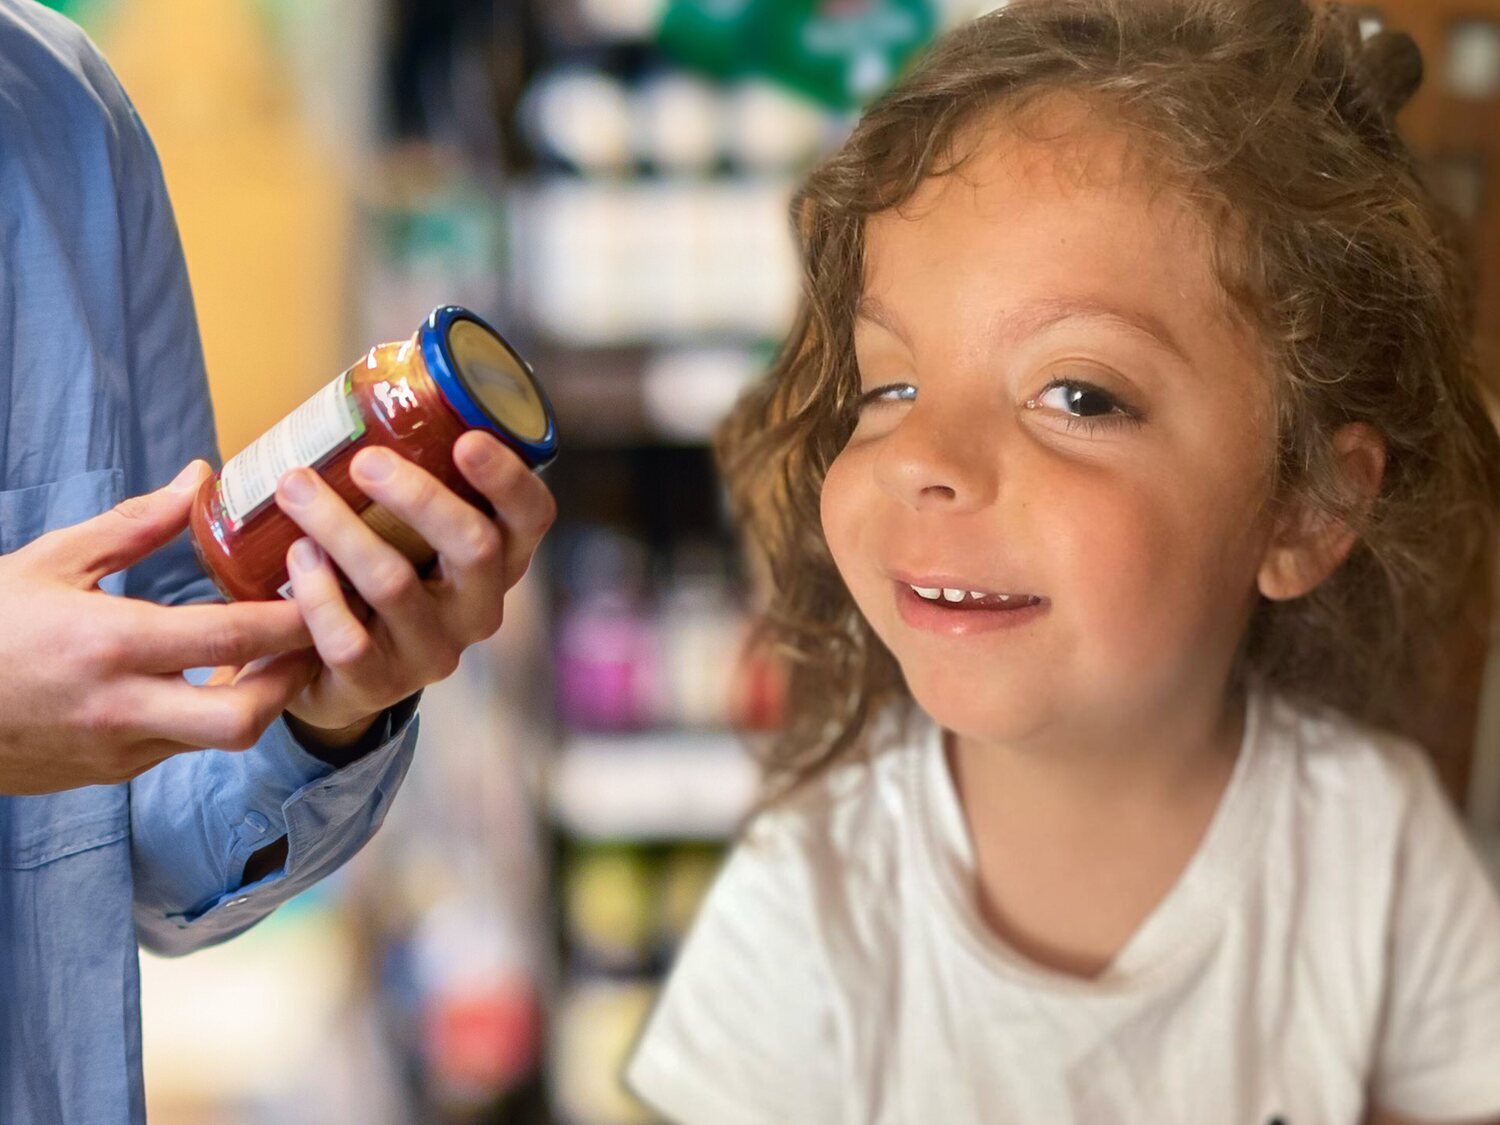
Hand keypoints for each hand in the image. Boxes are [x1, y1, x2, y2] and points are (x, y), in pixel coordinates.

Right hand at [0, 462, 316, 795]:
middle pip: (243, 718)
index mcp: (108, 644)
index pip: (231, 637)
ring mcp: (116, 749)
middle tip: (310, 640)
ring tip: (269, 654)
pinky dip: (209, 716)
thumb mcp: (52, 561)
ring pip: (218, 741)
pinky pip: (182, 748)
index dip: (294, 618)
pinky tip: (212, 679)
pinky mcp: (108, 774)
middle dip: (291, 682)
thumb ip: (136, 525)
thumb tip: (200, 479)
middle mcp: (120, 707)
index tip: (327, 588)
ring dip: (256, 700)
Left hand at [273, 430, 556, 738]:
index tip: (466, 439)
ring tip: (296, 488)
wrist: (329, 673)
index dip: (509, 478)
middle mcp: (478, 606)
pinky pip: (349, 639)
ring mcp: (433, 650)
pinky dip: (316, 594)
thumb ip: (403, 477)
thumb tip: (364, 384)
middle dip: (419, 496)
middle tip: (364, 459)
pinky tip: (295, 560)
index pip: (532, 516)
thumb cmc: (370, 575)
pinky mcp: (379, 683)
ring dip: (342, 529)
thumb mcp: (404, 531)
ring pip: (397, 585)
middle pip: (474, 547)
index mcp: (497, 559)